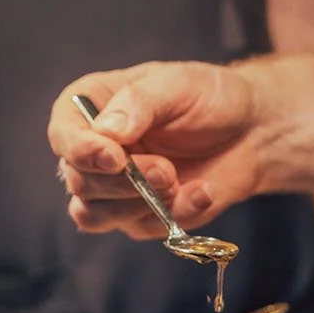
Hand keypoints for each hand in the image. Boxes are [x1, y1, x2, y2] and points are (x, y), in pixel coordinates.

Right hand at [47, 62, 259, 237]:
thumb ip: (139, 103)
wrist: (251, 131)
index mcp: (91, 106)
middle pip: (78, 180)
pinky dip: (172, 215)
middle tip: (166, 170)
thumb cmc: (209, 97)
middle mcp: (93, 149)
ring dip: (136, 204)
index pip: (63, 134)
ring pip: (93, 214)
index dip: (81, 150)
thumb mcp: (178, 84)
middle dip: (123, 181)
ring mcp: (112, 187)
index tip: (114, 158)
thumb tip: (106, 132)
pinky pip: (139, 227)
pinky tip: (201, 192)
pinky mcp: (139, 215)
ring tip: (178, 180)